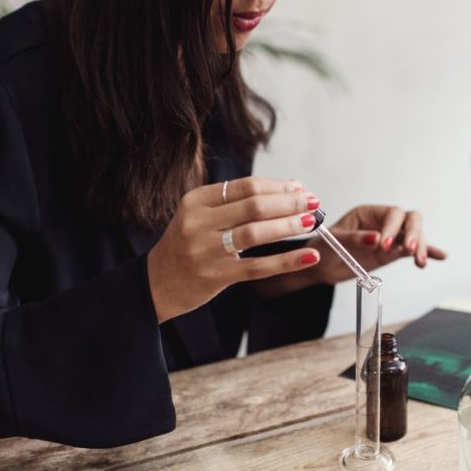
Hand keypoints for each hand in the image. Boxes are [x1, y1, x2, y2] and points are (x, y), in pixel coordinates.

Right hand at [147, 177, 321, 322]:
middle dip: (289, 203)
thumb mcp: (202, 216)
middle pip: (253, 206)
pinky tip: (309, 256)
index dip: (278, 186)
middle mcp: (198, 222)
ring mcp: (205, 250)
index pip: (246, 186)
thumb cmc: (187, 245)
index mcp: (196, 200)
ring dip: (289, 226)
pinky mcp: (215, 276)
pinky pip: (257, 267)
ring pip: (256, 234)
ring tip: (312, 223)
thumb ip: (240, 202)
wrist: (156, 283)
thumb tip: (291, 187)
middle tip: (314, 203)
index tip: (302, 188)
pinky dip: (286, 261)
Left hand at [305, 205, 447, 285]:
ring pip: (413, 236)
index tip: (384, 245)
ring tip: (420, 263)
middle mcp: (382, 223)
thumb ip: (355, 239)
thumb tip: (376, 239)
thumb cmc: (323, 248)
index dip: (392, 227)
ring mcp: (390, 238)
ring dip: (420, 247)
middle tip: (408, 250)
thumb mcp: (335, 242)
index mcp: (368, 213)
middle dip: (412, 234)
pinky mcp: (392, 253)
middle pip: (409, 220)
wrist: (321, 267)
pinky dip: (426, 252)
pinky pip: (411, 251)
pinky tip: (440, 256)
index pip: (392, 214)